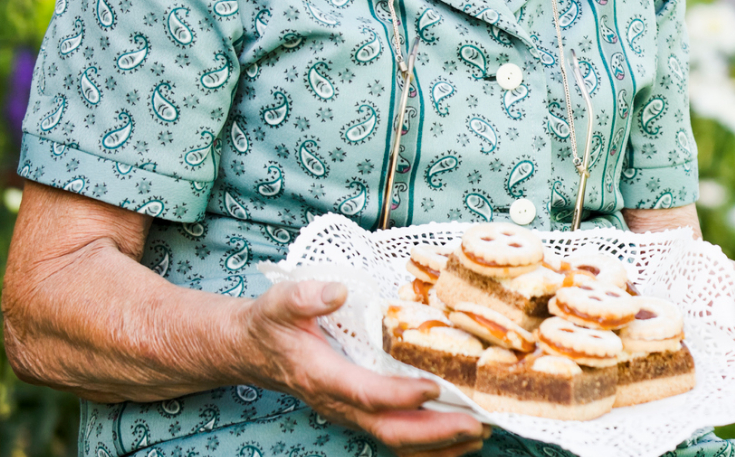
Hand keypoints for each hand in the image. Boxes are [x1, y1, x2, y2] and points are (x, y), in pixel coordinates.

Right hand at [240, 281, 489, 456]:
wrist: (255, 349)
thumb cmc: (272, 325)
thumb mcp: (280, 302)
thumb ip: (305, 297)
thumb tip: (337, 292)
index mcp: (322, 376)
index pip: (365, 393)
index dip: (399, 395)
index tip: (434, 387)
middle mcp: (339, 403)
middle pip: (389, 429)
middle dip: (434, 431)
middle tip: (476, 422)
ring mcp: (350, 412)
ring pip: (395, 440)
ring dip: (438, 444)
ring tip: (479, 433)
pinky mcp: (360, 412)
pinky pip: (395, 437)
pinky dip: (428, 445)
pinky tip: (458, 439)